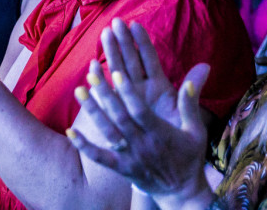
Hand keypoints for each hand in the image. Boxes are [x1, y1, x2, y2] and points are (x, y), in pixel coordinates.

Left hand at [66, 19, 211, 200]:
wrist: (182, 193)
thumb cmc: (189, 156)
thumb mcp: (196, 130)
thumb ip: (190, 104)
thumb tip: (195, 76)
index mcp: (160, 132)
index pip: (141, 110)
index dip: (128, 93)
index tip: (116, 73)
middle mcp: (143, 144)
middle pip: (120, 117)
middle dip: (105, 95)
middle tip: (91, 74)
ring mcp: (130, 156)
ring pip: (108, 133)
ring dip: (93, 112)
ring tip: (79, 91)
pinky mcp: (122, 168)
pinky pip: (101, 158)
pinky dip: (85, 146)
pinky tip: (71, 131)